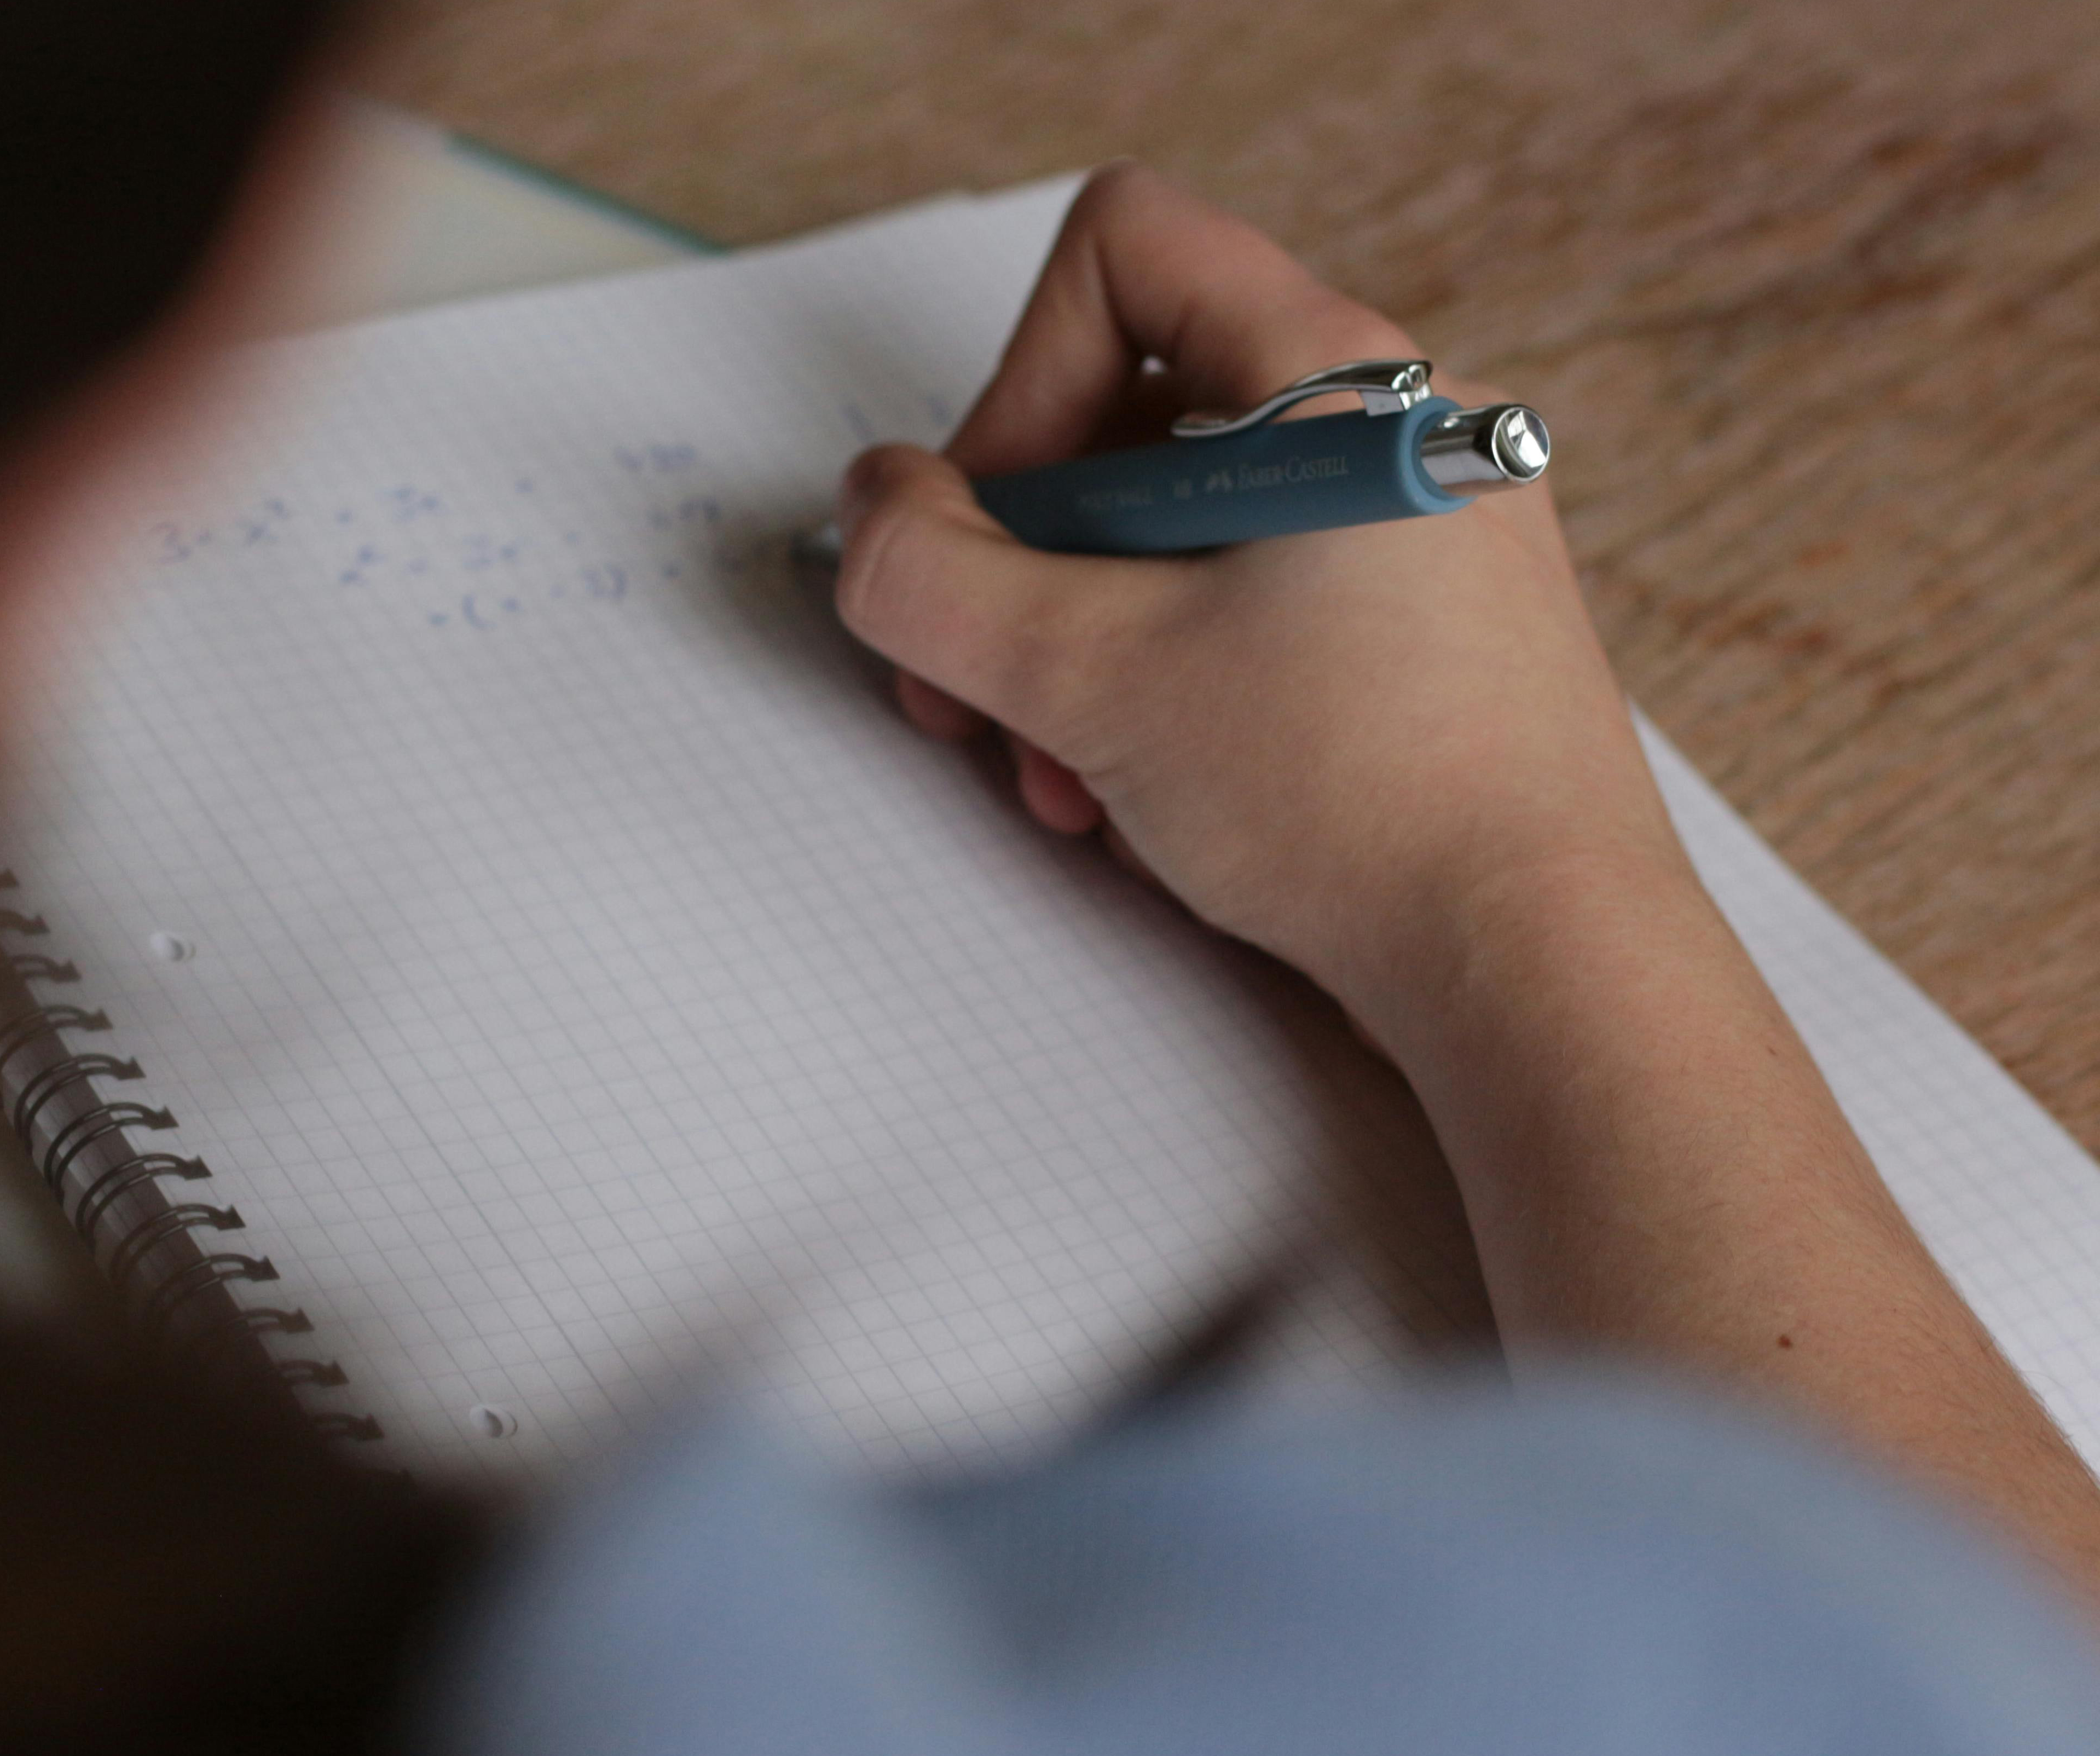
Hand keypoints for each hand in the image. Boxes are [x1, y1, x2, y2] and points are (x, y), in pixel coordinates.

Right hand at [833, 165, 1690, 1046]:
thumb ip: (931, 577)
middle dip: (1026, 559)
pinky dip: (1167, 686)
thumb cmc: (1367, 805)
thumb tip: (874, 510)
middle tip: (981, 685)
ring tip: (1069, 777)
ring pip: (1181, 531)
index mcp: (1340, 382)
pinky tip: (1148, 802)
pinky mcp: (1423, 631)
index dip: (1018, 377)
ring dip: (1081, 649)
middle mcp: (1394, 429)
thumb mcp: (1088, 678)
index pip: (1124, 251)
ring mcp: (1418, 532)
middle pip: (1133, 409)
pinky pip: (1248, 606)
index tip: (1002, 529)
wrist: (1544, 969)